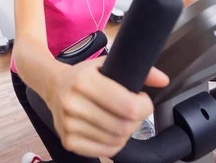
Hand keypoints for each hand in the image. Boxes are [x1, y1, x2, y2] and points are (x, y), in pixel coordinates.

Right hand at [46, 56, 168, 157]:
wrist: (52, 86)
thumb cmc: (83, 76)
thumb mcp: (106, 64)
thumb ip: (139, 70)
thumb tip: (163, 80)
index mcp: (84, 82)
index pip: (129, 106)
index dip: (145, 106)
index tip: (143, 100)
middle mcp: (73, 103)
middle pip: (124, 126)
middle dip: (137, 120)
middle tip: (134, 111)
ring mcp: (69, 125)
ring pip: (116, 140)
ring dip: (126, 132)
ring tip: (121, 118)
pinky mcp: (68, 141)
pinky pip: (104, 150)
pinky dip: (115, 143)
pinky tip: (111, 130)